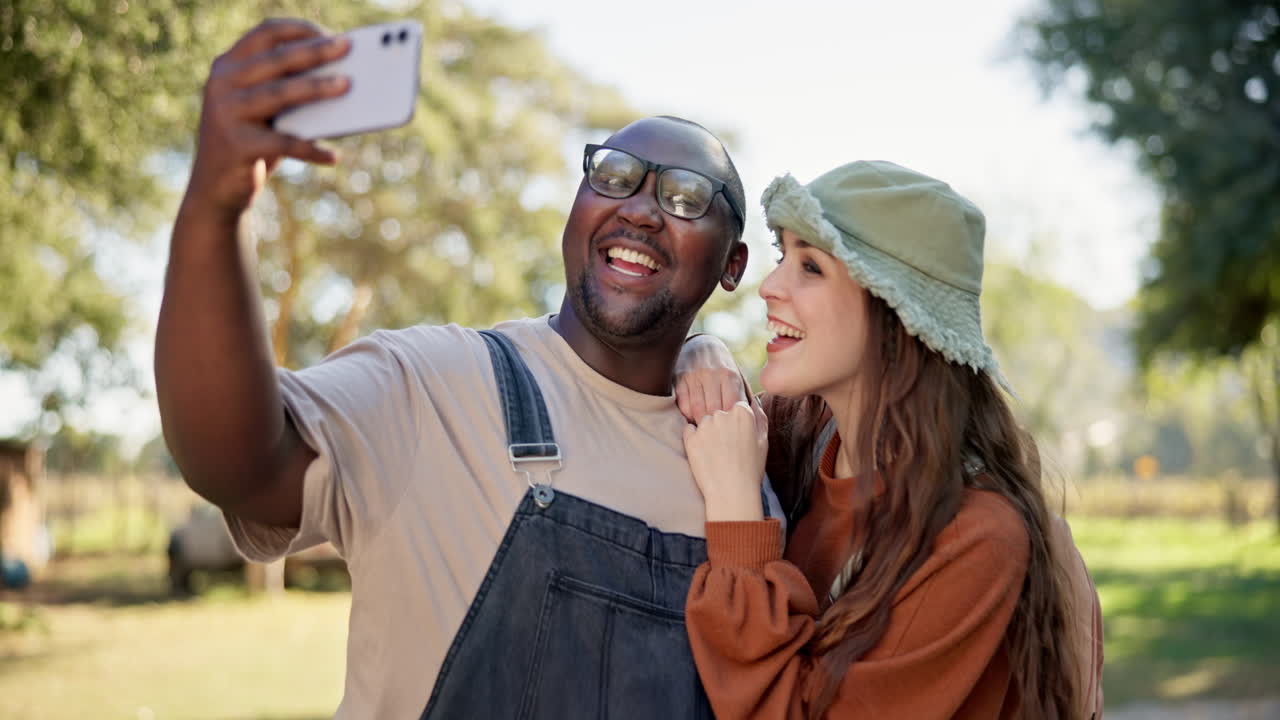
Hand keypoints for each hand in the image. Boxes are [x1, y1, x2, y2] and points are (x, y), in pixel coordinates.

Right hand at [187, 19, 351, 217]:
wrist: (216, 190)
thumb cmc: (253, 143)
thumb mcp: (265, 112)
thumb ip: (288, 90)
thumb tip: (341, 77)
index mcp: (227, 66)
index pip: (265, 33)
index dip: (299, 29)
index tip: (331, 33)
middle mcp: (221, 84)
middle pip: (276, 59)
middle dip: (314, 51)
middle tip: (347, 47)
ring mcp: (225, 113)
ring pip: (279, 93)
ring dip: (316, 88)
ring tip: (347, 86)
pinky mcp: (235, 145)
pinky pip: (283, 142)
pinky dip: (311, 149)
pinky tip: (333, 156)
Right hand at [675, 335, 748, 422]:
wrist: (702, 347)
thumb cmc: (723, 371)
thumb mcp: (736, 379)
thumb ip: (742, 399)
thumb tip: (752, 423)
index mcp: (729, 375)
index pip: (731, 406)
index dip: (731, 421)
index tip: (731, 429)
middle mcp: (712, 374)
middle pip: (713, 410)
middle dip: (716, 425)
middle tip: (718, 433)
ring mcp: (694, 376)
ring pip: (697, 409)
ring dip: (702, 422)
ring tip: (706, 428)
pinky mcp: (680, 379)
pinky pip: (684, 405)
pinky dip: (688, 415)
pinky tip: (694, 416)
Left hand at [682, 398, 768, 521]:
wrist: (731, 492)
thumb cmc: (750, 470)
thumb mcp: (763, 441)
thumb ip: (759, 417)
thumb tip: (752, 401)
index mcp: (743, 413)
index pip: (736, 406)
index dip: (736, 423)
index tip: (737, 438)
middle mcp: (722, 414)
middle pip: (719, 413)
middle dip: (722, 426)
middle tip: (727, 448)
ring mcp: (705, 426)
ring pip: (704, 421)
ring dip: (708, 432)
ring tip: (716, 454)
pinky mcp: (690, 438)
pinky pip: (689, 430)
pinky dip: (694, 439)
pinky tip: (704, 454)